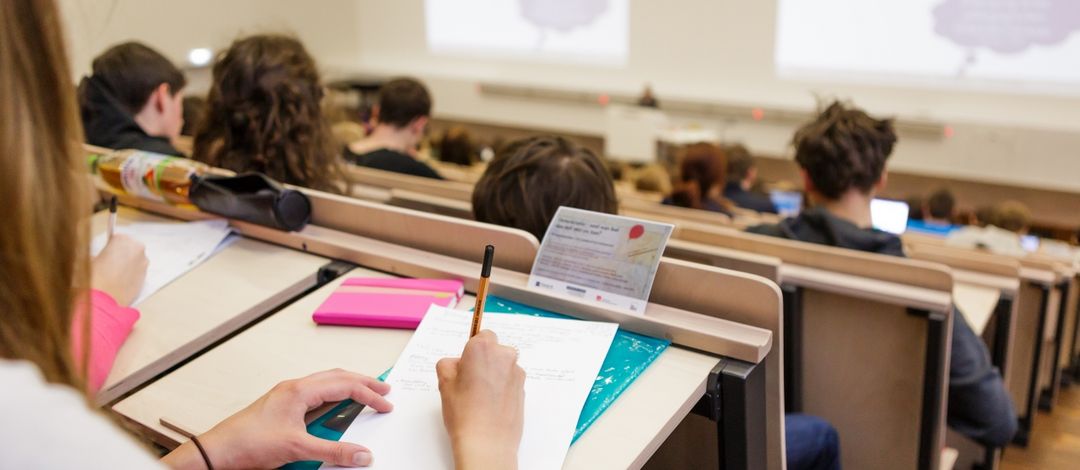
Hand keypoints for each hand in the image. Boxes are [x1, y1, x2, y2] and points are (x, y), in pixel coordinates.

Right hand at [90, 234, 147, 305]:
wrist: (104, 298)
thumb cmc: (95, 277)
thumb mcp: (91, 258)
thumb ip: (99, 252)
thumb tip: (100, 255)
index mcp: (123, 239)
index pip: (117, 238)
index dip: (110, 247)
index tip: (106, 253)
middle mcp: (137, 248)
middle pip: (129, 248)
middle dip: (121, 254)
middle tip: (109, 264)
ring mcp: (144, 262)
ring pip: (135, 260)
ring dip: (127, 264)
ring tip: (114, 275)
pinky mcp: (146, 276)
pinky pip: (138, 271)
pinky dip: (131, 274)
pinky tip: (120, 282)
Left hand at [161, 369, 392, 468]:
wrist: (219, 451)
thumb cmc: (247, 441)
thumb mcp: (297, 448)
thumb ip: (333, 451)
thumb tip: (360, 454)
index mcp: (299, 390)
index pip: (344, 385)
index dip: (369, 394)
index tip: (385, 403)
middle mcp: (294, 389)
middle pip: (337, 377)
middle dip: (363, 383)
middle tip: (383, 390)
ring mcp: (287, 397)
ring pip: (325, 385)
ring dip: (347, 389)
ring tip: (365, 395)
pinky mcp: (283, 409)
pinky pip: (314, 397)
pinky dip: (332, 400)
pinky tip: (336, 410)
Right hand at [437, 330, 524, 469]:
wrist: (487, 443)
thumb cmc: (464, 413)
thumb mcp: (444, 383)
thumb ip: (449, 364)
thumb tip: (457, 363)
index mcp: (483, 348)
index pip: (481, 335)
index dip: (473, 349)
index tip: (466, 362)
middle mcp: (504, 356)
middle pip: (495, 350)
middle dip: (484, 361)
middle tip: (469, 382)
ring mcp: (517, 373)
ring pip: (503, 366)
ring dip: (495, 375)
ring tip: (479, 398)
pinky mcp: (523, 389)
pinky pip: (510, 381)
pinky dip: (503, 388)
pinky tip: (491, 405)